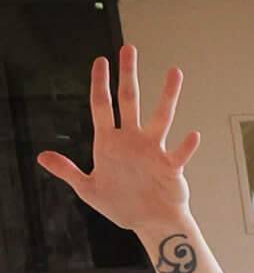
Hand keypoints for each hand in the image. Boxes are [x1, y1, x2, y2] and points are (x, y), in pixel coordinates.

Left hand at [35, 47, 199, 238]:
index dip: (100, 84)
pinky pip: (179, 153)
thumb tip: (42, 156)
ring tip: (175, 72)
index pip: (102, 105)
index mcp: (109, 142)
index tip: (101, 61)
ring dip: (168, 95)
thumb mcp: (88, 189)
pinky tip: (193, 135)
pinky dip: (186, 145)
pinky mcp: (171, 167)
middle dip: (128, 74)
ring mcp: (153, 151)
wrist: (150, 223)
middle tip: (129, 49)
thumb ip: (68, 171)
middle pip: (130, 100)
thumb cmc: (121, 206)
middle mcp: (132, 140)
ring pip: (161, 117)